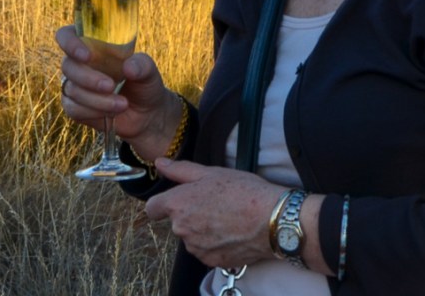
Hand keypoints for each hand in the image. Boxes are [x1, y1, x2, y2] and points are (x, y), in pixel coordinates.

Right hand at [54, 23, 174, 147]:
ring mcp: (75, 85)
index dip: (70, 42)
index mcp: (92, 44)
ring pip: (72, 90)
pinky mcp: (75, 106)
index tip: (86, 55)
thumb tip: (128, 68)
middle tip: (111, 85)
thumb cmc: (144, 84)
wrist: (146, 115)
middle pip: (68, 65)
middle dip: (88, 78)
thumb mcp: (148, 71)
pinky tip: (111, 113)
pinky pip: (73, 109)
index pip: (67, 35)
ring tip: (123, 104)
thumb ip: (141, 65)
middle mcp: (79, 62)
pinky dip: (93, 112)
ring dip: (97, 100)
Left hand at [144, 161, 281, 269]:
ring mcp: (197, 248)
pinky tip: (230, 232)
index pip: (153, 209)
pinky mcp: (212, 261)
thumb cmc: (241, 191)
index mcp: (178, 204)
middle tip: (213, 202)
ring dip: (201, 229)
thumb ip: (180, 170)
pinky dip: (214, 243)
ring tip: (225, 217)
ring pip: (191, 237)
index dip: (161, 204)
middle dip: (189, 213)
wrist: (271, 220)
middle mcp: (182, 230)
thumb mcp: (210, 172)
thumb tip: (159, 163)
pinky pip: (205, 251)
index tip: (174, 200)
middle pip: (176, 222)